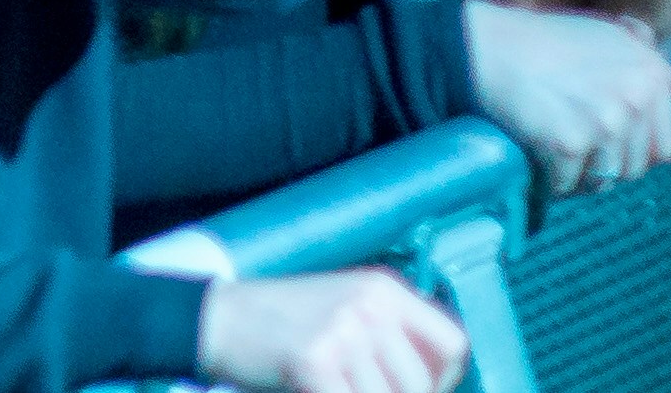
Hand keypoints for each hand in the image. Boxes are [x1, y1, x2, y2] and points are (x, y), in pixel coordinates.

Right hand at [198, 268, 470, 392]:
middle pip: (423, 381)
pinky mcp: (314, 360)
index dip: (444, 377)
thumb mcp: (346, 305)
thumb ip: (391, 331)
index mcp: (382, 288)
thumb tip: (435, 378)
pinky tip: (317, 390)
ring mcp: (341, 331)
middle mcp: (367, 305)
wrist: (217, 318)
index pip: (453, 342)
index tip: (423, 386)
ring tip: (342, 386)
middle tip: (370, 389)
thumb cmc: (282, 319)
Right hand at [457, 0, 670, 193]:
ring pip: (606, 179)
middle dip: (608, 162)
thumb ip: (647, 60)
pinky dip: (554, 179)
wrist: (485, 45)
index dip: (639, 149)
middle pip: (636, 166)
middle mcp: (634, 99)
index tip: (612, 141)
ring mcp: (604, 123)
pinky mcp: (570, 143)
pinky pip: (571, 183)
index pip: (668, 145)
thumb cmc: (544, 40)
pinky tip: (541, 160)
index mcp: (651, 75)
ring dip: (582, 174)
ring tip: (558, 155)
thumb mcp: (605, 35)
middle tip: (579, 145)